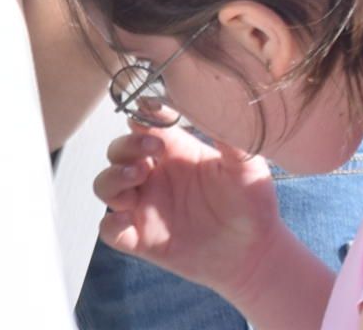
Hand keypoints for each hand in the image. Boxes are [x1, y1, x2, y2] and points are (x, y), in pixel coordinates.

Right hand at [94, 122, 283, 301]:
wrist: (256, 253)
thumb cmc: (252, 204)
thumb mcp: (247, 168)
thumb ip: (231, 139)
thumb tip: (216, 107)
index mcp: (173, 153)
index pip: (143, 126)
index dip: (141, 116)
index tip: (150, 112)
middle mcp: (152, 177)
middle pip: (118, 151)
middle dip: (127, 146)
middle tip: (151, 149)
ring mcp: (144, 207)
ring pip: (106, 185)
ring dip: (114, 177)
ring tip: (138, 177)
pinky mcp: (142, 239)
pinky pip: (111, 230)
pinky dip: (112, 225)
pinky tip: (128, 220)